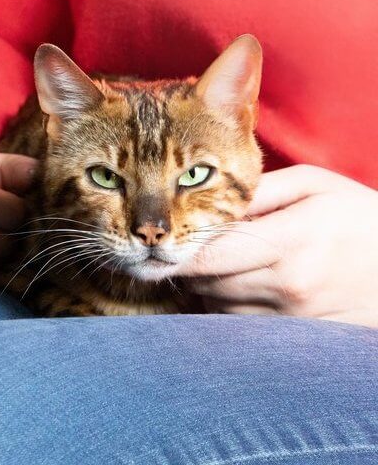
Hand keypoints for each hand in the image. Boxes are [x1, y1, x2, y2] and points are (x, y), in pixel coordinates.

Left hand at [181, 164, 377, 326]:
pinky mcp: (299, 336)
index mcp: (291, 239)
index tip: (163, 242)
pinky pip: (240, 326)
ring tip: (224, 265)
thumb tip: (206, 200)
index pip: (210, 255)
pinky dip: (227, 308)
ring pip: (218, 307)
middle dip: (191, 266)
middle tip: (190, 248)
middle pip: (207, 283)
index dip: (179, 250)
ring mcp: (294, 315)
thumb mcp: (316, 186)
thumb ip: (258, 191)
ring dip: (207, 289)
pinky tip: (241, 288)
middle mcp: (289, 283)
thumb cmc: (362, 217)